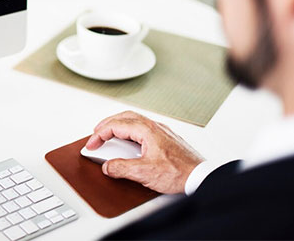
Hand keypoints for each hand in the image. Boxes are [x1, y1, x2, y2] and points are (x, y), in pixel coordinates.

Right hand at [85, 110, 203, 193]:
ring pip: (134, 121)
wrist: (202, 177)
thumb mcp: (144, 173)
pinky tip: (129, 142)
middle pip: (124, 117)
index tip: (91, 145)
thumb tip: (108, 166)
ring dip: (118, 126)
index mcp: (146, 130)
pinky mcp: (166, 139)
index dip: (99, 135)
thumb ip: (121, 168)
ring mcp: (161, 132)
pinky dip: (130, 131)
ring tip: (109, 135)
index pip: (115, 126)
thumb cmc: (180, 173)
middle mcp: (154, 127)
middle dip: (106, 124)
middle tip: (95, 135)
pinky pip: (143, 128)